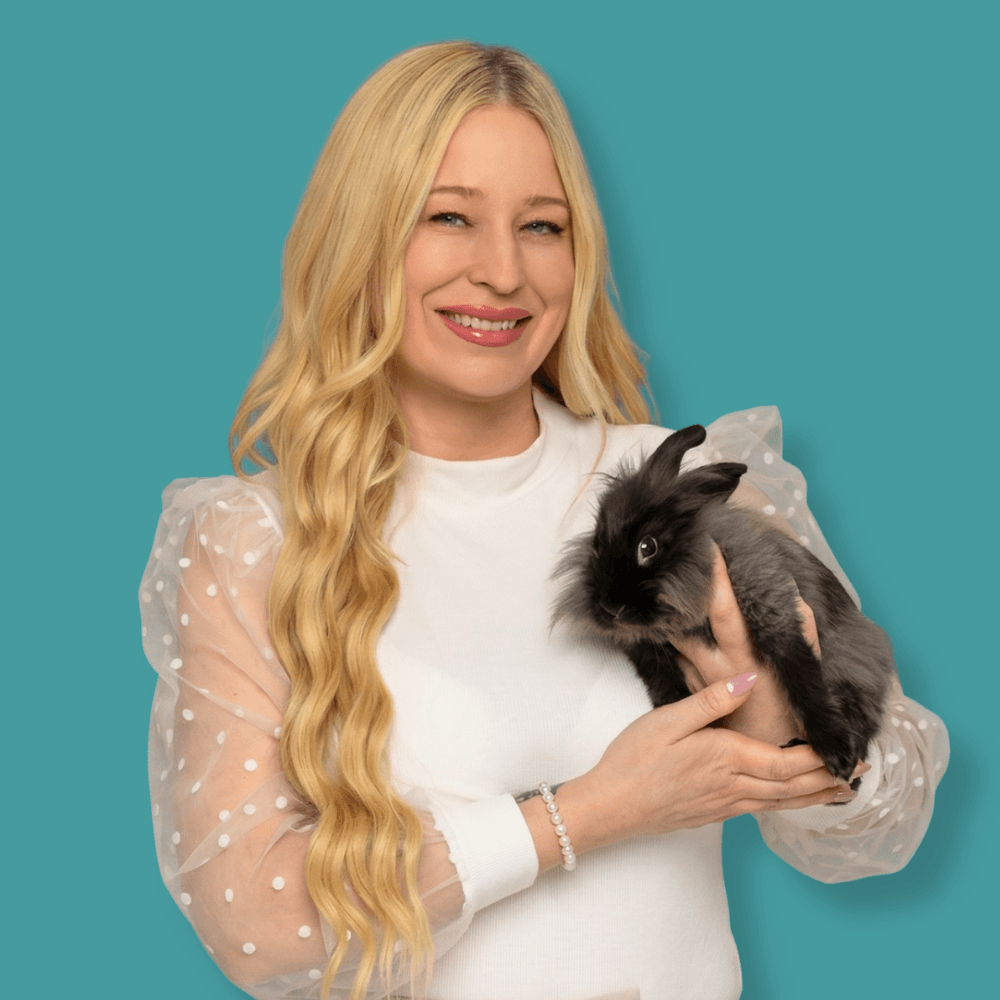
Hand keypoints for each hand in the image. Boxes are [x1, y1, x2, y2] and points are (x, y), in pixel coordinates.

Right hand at [525, 675, 865, 869]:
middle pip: (793, 787)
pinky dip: (786, 805)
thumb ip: (712, 701)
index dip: (823, 759)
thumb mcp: (668, 719)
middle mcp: (733, 787)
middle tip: (861, 774)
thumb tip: (749, 679)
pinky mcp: (712, 813)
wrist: (610, 806)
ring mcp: (723, 805)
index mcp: (727, 759)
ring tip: (840, 791)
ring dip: (813, 796)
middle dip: (829, 780)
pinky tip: (788, 801)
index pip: (789, 763)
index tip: (851, 753)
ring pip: (780, 803)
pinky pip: (761, 810)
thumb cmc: (634, 759)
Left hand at [671, 544, 811, 746]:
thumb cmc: (787, 714)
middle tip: (669, 561)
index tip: (708, 545)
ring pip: (675, 638)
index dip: (715, 578)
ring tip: (664, 591)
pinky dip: (677, 642)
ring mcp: (696, 679)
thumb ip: (805, 635)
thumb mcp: (801, 675)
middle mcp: (715, 667)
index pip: (724, 609)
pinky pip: (677, 658)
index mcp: (745, 658)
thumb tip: (796, 598)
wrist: (761, 763)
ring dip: (671, 617)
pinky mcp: (685, 690)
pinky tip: (676, 629)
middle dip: (675, 591)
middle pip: (685, 621)